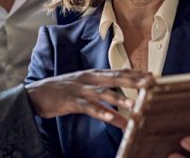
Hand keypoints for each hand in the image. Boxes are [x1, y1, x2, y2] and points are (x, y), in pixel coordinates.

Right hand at [26, 69, 154, 128]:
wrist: (36, 94)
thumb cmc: (62, 92)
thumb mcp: (83, 88)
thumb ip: (101, 93)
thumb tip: (121, 103)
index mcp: (92, 74)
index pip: (118, 71)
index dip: (136, 73)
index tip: (153, 75)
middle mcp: (88, 79)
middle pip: (115, 78)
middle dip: (134, 81)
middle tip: (151, 85)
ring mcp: (79, 89)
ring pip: (103, 93)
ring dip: (119, 99)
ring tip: (133, 105)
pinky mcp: (71, 101)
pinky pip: (88, 108)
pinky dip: (100, 112)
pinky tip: (110, 118)